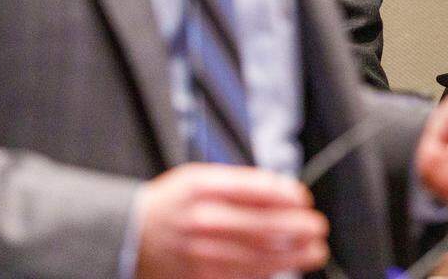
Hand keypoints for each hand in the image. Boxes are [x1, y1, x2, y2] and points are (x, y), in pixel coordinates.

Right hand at [134, 163, 328, 278]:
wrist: (130, 235)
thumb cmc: (173, 202)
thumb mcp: (199, 178)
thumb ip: (239, 183)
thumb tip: (283, 191)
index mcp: (203, 188)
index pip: (256, 190)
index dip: (286, 196)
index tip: (304, 199)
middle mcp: (202, 219)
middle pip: (261, 225)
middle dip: (297, 228)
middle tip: (318, 228)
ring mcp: (200, 251)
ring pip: (257, 255)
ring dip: (292, 255)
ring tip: (315, 251)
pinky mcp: (200, 276)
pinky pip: (243, 274)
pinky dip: (268, 270)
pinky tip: (287, 266)